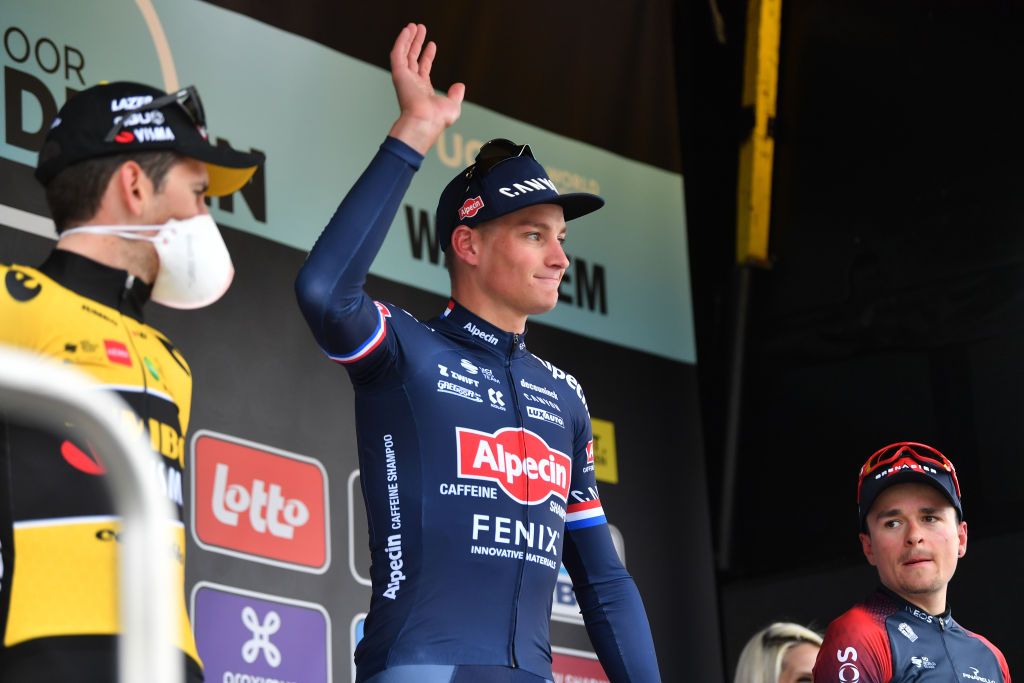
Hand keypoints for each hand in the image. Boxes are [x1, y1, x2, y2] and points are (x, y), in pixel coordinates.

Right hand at [387, 23, 464, 154]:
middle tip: (420, 29)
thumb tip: (460, 86)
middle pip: (413, 58)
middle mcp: (412, 84)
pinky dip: (402, 41)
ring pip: (404, 53)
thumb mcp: (452, 106)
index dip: (427, 56)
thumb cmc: (437, 119)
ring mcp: (404, 78)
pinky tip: (407, 31)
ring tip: (414, 26)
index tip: (432, 44)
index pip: (423, 69)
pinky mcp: (399, 74)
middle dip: (416, 43)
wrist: (424, 121)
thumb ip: (455, 95)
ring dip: (409, 39)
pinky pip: (398, 53)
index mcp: (422, 91)